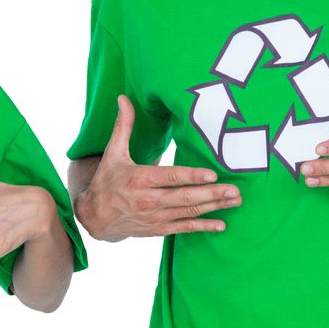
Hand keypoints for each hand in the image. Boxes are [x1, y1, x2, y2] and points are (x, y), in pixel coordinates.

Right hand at [76, 95, 239, 242]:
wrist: (93, 219)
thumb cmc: (106, 182)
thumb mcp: (113, 153)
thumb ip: (123, 126)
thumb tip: (123, 98)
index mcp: (139, 179)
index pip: (170, 176)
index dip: (192, 176)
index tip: (212, 174)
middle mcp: (149, 200)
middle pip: (184, 197)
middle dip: (212, 194)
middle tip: (235, 190)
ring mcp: (155, 217)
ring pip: (188, 212)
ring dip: (214, 207)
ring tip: (235, 201)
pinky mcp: (158, 229)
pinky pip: (184, 228)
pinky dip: (203, 227)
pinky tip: (220, 224)